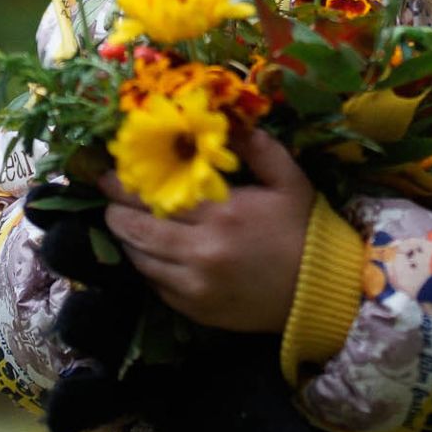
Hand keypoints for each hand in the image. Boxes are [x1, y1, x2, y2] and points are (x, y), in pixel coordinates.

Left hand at [99, 129, 313, 332]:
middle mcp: (201, 251)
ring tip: (122, 223)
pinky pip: (157, 286)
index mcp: (222, 214)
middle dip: (116, 212)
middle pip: (138, 229)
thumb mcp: (288, 179)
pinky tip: (148, 253)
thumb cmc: (304, 230)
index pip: (157, 196)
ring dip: (127, 240)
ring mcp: (195, 285)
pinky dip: (147, 267)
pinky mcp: (196, 310)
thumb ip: (258, 147)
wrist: (322, 291)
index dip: (126, 185)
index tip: (109, 175)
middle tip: (108, 199)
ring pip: (141, 260)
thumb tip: (228, 121)